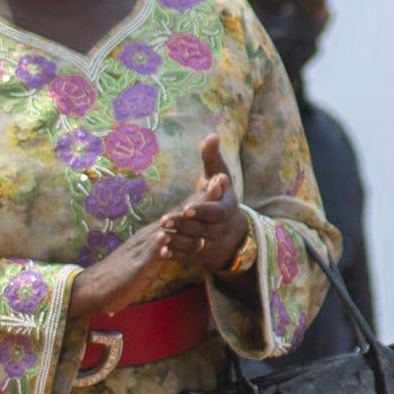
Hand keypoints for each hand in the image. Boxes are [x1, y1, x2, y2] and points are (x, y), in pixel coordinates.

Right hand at [79, 137, 252, 317]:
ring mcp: (143, 248)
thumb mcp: (147, 260)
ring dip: (191, 214)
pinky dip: (169, 242)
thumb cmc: (120, 276)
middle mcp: (150, 236)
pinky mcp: (139, 264)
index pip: (180, 214)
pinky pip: (156, 252)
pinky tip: (181, 236)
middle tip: (220, 180)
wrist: (93, 288)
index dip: (198, 200)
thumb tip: (173, 244)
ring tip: (210, 201)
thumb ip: (160, 251)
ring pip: (171, 228)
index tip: (216, 184)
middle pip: (179, 214)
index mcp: (153, 236)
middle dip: (200, 199)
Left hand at [144, 136, 253, 291]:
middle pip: (203, 229)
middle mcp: (223, 229)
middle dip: (184, 225)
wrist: (232, 232)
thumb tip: (212, 135)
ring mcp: (213, 244)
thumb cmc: (221, 198)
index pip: (217, 212)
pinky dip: (176, 255)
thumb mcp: (220, 177)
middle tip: (164, 220)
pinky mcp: (203, 257)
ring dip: (177, 242)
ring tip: (160, 236)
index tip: (187, 207)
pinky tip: (162, 251)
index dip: (203, 210)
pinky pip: (189, 258)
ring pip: (195, 246)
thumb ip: (212, 158)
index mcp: (227, 209)